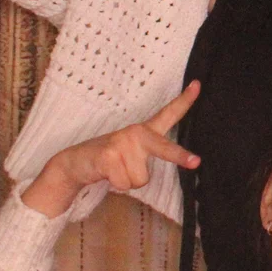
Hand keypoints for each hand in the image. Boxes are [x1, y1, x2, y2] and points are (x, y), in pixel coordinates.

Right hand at [21, 82, 201, 218]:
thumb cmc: (109, 160)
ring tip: (114, 171)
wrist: (73, 164)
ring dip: (127, 182)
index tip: (198, 85)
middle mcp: (136, 133)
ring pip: (140, 179)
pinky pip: (124, 184)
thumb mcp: (131, 154)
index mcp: (144, 131)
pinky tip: (105, 173)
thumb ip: (148, 156)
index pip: (168, 113)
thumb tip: (168, 165)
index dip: (185, 100)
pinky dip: (116, 185)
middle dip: (179, 156)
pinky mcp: (109, 155)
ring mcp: (122, 143)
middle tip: (196, 161)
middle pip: (164, 148)